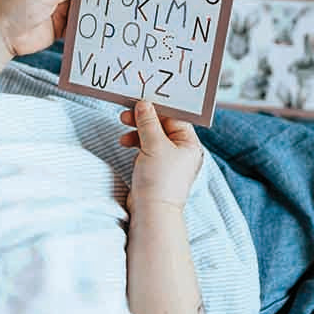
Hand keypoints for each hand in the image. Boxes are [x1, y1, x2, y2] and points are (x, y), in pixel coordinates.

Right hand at [119, 101, 202, 215]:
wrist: (151, 212)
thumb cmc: (159, 181)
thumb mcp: (154, 145)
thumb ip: (148, 122)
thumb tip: (144, 104)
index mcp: (189, 144)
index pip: (174, 118)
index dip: (157, 108)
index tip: (140, 101)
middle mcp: (182, 151)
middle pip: (162, 127)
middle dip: (143, 121)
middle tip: (126, 115)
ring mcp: (169, 161)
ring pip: (152, 138)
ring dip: (137, 133)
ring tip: (123, 137)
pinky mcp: (156, 169)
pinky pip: (147, 150)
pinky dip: (137, 146)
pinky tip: (128, 147)